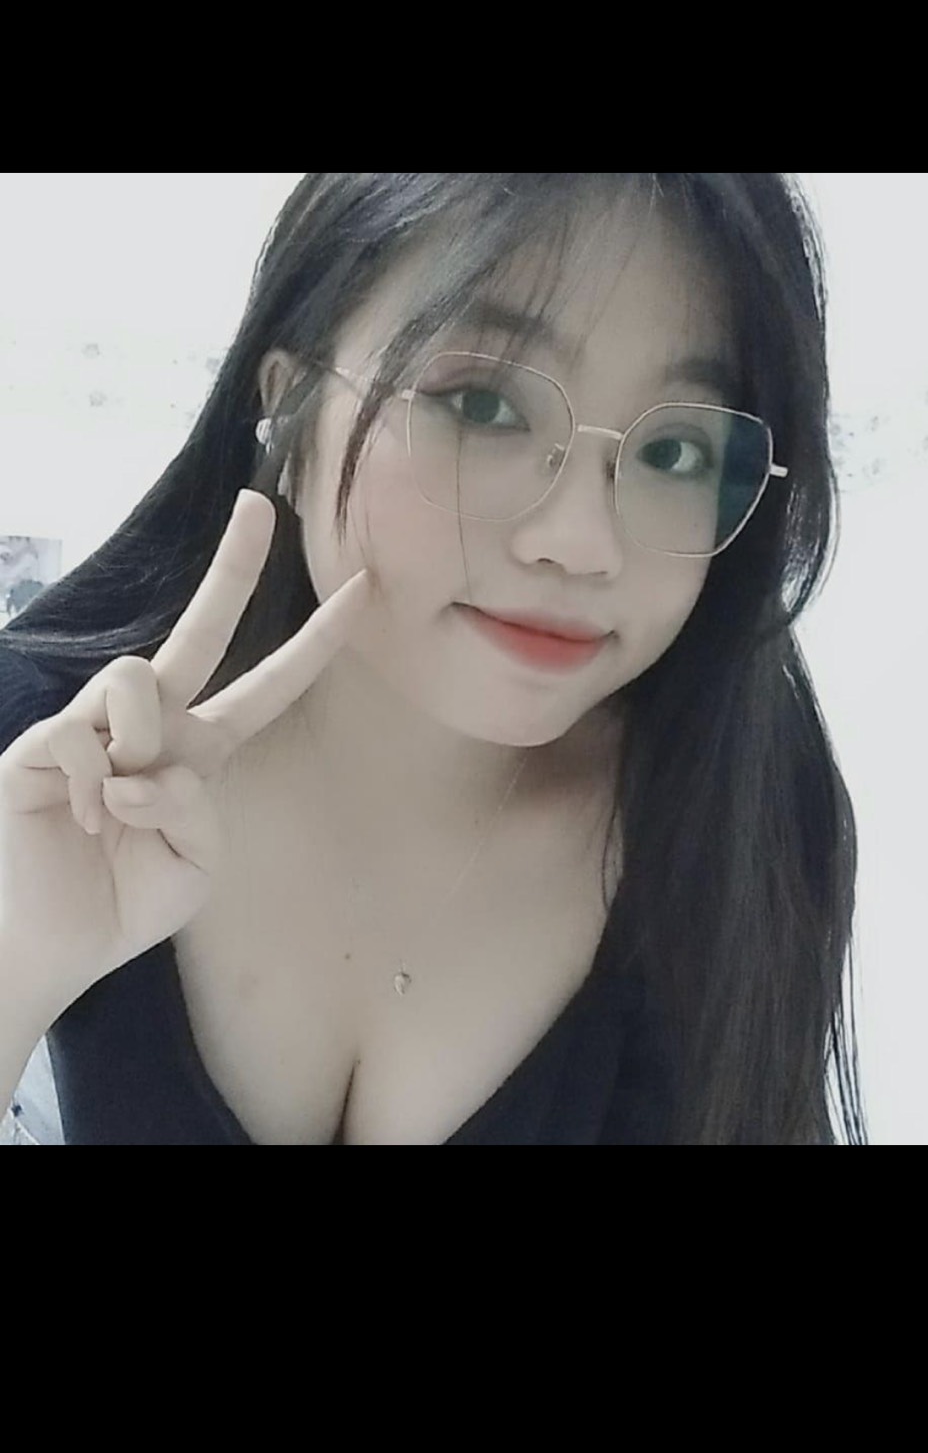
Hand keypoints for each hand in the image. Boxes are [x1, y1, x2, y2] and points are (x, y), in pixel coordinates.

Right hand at [0, 490, 373, 1025]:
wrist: (53, 946)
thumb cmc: (122, 903)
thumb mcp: (193, 865)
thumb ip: (198, 811)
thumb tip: (151, 764)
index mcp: (197, 752)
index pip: (265, 688)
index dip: (313, 645)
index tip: (361, 591)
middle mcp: (149, 726)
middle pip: (201, 630)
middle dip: (233, 567)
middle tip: (261, 506)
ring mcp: (94, 727)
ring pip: (136, 675)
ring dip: (140, 743)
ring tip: (120, 807)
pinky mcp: (41, 744)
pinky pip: (80, 733)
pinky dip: (92, 787)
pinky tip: (82, 823)